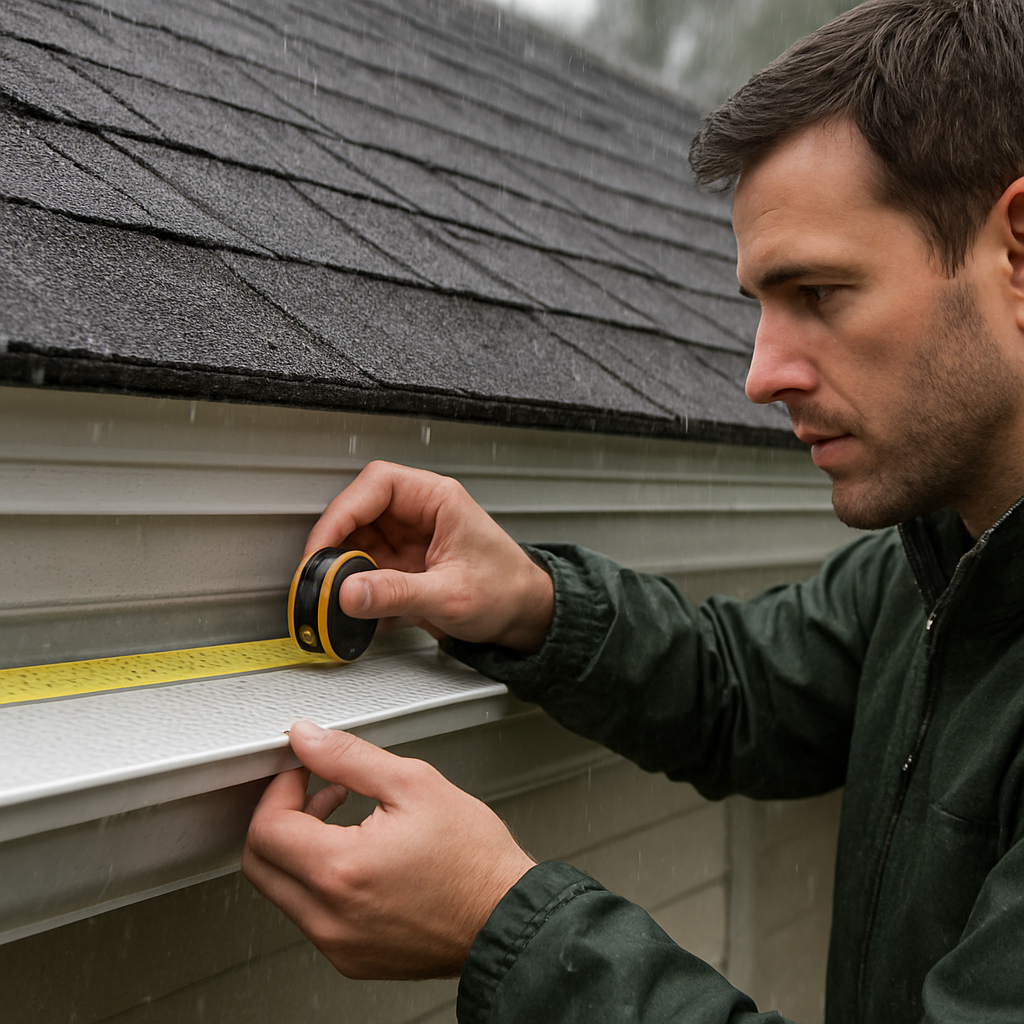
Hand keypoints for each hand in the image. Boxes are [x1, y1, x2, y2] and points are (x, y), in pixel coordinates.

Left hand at [242, 721, 535, 978]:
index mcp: (341, 871)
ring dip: (300, 849)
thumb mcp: (413, 784)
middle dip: (280, 818)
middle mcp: (330, 917)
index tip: (302, 772)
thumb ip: (349, 757)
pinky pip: (310, 915)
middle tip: (314, 792)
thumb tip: (308, 739)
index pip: (267, 827)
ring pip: (283, 891)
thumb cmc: (473, 860)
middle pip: (260, 863)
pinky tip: (357, 855)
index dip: (280, 788)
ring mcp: (339, 944)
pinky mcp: (351, 958)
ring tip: (344, 818)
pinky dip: (320, 881)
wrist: (506, 918)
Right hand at [306, 461, 553, 653]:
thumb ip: (397, 593)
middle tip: (321, 575)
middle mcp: (420, 513)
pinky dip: (356, 588)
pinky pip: (367, 567)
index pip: (377, 485)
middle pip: (359, 512)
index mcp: (438, 500)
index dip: (342, 512)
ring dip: (343, 568)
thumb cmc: (507, 591)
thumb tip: (349, 591)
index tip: (323, 546)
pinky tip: (359, 608)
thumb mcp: (450, 595)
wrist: (525, 616)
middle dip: (336, 543)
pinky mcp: (404, 564)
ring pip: (357, 540)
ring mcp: (410, 539)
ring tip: (337, 596)